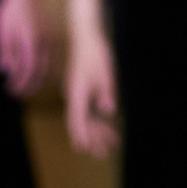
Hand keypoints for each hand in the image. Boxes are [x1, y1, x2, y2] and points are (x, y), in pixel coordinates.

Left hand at [0, 0, 43, 97]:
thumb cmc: (11, 8)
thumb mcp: (2, 30)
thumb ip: (4, 51)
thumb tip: (5, 71)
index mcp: (31, 42)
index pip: (28, 71)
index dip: (19, 83)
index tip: (9, 90)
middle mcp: (44, 42)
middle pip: (40, 73)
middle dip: (28, 85)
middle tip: (15, 92)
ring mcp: (50, 38)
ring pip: (50, 67)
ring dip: (38, 79)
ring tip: (24, 84)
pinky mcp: (52, 34)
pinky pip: (53, 58)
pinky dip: (46, 69)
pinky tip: (36, 72)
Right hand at [64, 31, 119, 157]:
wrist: (85, 33)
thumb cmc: (94, 51)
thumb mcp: (105, 71)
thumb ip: (107, 91)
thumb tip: (109, 110)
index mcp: (76, 93)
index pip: (77, 120)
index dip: (81, 136)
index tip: (87, 150)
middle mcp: (73, 95)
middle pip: (81, 123)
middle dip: (92, 138)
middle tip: (104, 154)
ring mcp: (77, 92)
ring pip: (85, 117)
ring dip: (97, 130)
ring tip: (112, 142)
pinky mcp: (82, 88)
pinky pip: (88, 108)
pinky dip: (97, 118)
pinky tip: (107, 122)